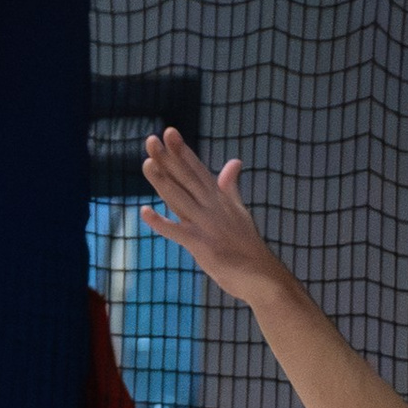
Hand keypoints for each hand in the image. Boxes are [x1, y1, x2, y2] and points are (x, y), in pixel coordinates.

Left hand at [138, 128, 284, 306]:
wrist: (262, 276)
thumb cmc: (247, 246)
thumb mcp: (239, 211)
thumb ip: (230, 187)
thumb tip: (234, 161)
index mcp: (219, 199)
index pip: (197, 170)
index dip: (182, 151)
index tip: (169, 132)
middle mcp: (211, 207)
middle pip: (185, 179)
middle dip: (168, 158)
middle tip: (152, 139)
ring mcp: (206, 225)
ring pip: (179, 199)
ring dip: (162, 182)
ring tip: (146, 163)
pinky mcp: (202, 245)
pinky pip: (177, 232)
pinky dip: (160, 223)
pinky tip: (144, 212)